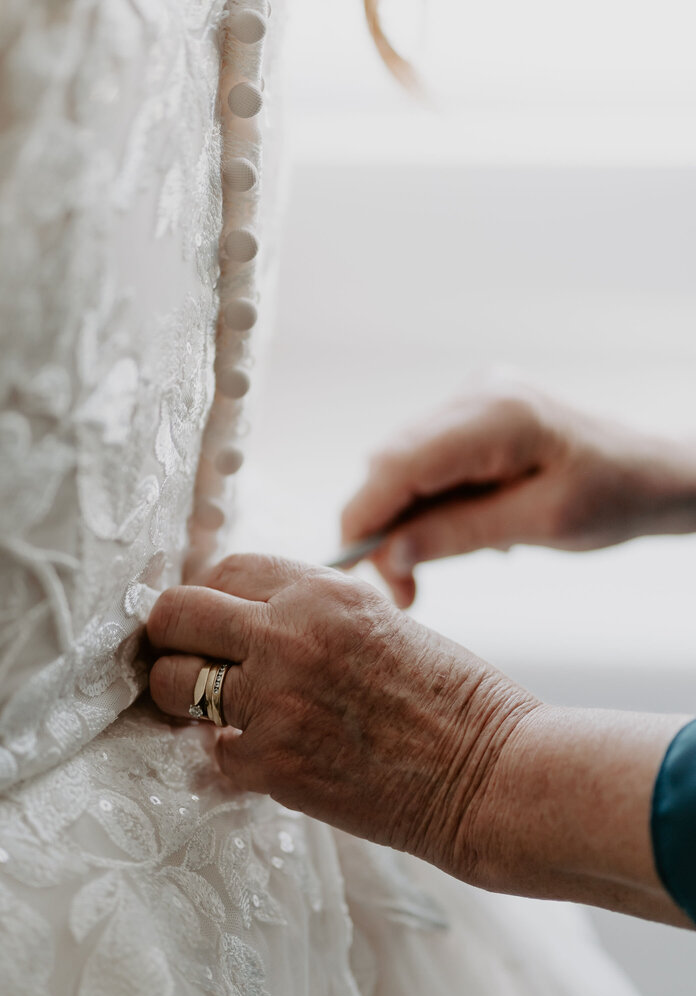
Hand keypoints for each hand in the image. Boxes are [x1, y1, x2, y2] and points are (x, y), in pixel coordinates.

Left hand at [146, 553, 536, 884]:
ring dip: (182, 698)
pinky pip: (213, 751)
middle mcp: (288, 634)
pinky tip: (272, 757)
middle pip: (174, 614)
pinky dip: (234, 756)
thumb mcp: (378, 622)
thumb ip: (308, 612)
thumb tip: (243, 619)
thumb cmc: (450, 699)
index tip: (209, 623)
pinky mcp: (271, 764)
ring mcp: (274, 700)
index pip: (220, 569)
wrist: (490, 775)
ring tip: (213, 711)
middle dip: (169, 638)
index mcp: (321, 591)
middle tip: (182, 662)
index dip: (206, 598)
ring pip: (170, 683)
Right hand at [341, 373, 695, 607]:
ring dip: (405, 520)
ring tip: (436, 565)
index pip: (400, 462)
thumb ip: (462, 533)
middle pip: (392, 462)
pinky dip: (428, 504)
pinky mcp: (472, 413)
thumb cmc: (616, 495)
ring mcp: (473, 398)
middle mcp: (478, 393)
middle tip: (405, 590)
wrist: (652, 473)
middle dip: (384, 527)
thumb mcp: (543, 523)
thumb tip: (391, 551)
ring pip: (402, 464)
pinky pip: (426, 461)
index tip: (355, 569)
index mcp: (500, 414)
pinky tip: (463, 528)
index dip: (365, 515)